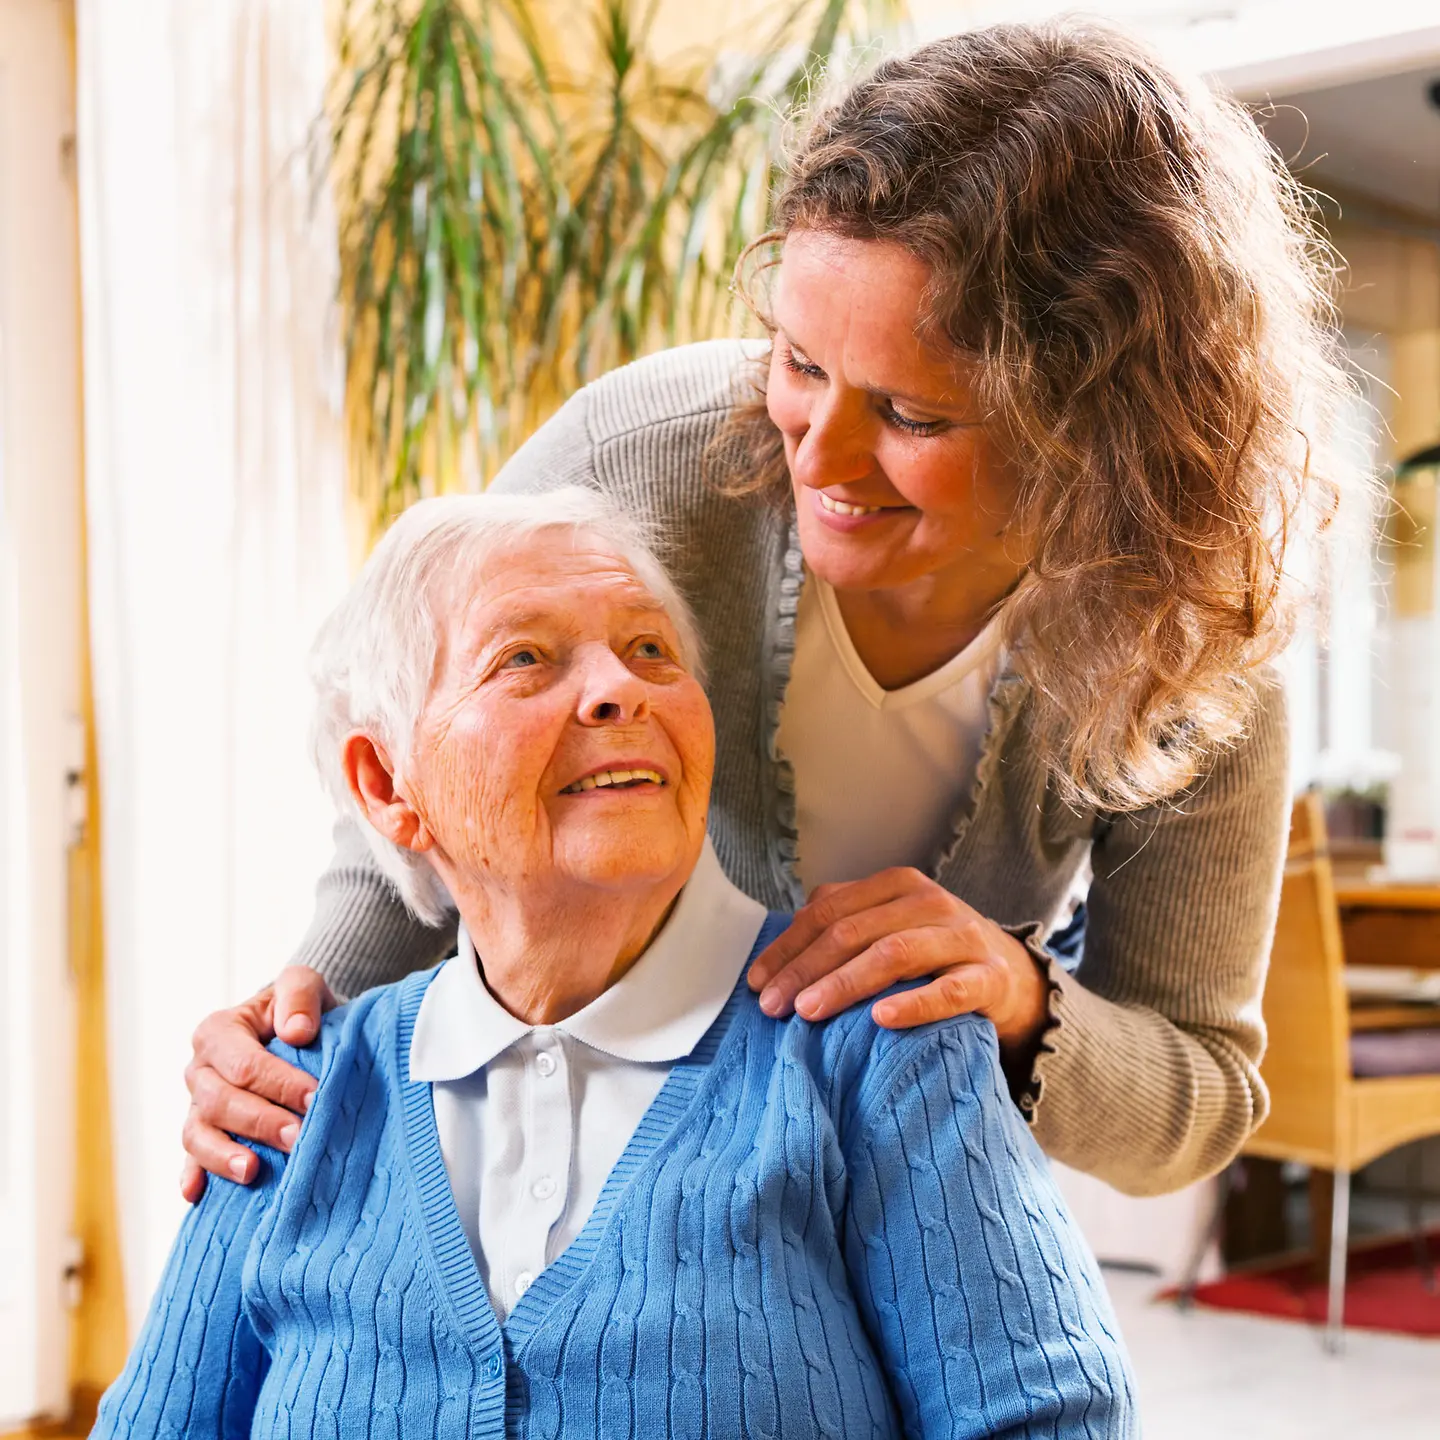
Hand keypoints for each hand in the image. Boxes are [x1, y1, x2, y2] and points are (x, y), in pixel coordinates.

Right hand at [179, 965, 337, 1201]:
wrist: (296, 1030)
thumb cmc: (298, 1009)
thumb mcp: (303, 985)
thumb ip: (299, 995)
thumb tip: (296, 1032)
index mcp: (219, 1031)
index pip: (244, 1064)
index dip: (278, 1083)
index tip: (314, 1097)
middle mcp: (200, 1070)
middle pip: (219, 1102)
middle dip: (260, 1122)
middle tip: (299, 1138)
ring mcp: (197, 1105)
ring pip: (197, 1134)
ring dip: (223, 1156)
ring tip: (252, 1172)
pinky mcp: (203, 1132)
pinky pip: (190, 1158)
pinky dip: (192, 1176)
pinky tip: (198, 1195)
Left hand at [747, 868, 1050, 1050]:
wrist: (1012, 974)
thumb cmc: (934, 952)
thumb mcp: (890, 926)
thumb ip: (842, 925)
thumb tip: (775, 958)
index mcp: (896, 885)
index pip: (827, 911)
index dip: (788, 947)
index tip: (756, 982)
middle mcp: (928, 902)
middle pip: (853, 931)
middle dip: (805, 969)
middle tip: (773, 1006)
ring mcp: (961, 936)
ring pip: (894, 954)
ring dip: (845, 983)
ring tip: (809, 1011)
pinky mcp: (989, 976)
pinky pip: (950, 990)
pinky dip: (914, 1004)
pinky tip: (881, 1020)